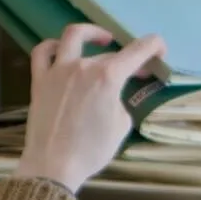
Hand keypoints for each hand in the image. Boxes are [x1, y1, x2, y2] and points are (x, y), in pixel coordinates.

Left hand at [15, 24, 166, 192]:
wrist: (54, 166)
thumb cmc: (92, 150)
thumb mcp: (121, 127)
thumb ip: (120, 102)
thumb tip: (111, 96)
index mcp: (108, 77)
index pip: (138, 50)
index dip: (154, 46)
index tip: (161, 50)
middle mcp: (84, 66)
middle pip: (111, 54)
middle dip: (129, 60)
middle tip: (138, 73)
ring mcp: (58, 70)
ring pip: (74, 37)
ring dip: (92, 33)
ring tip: (102, 40)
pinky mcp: (39, 80)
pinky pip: (43, 53)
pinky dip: (54, 46)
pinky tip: (63, 49)